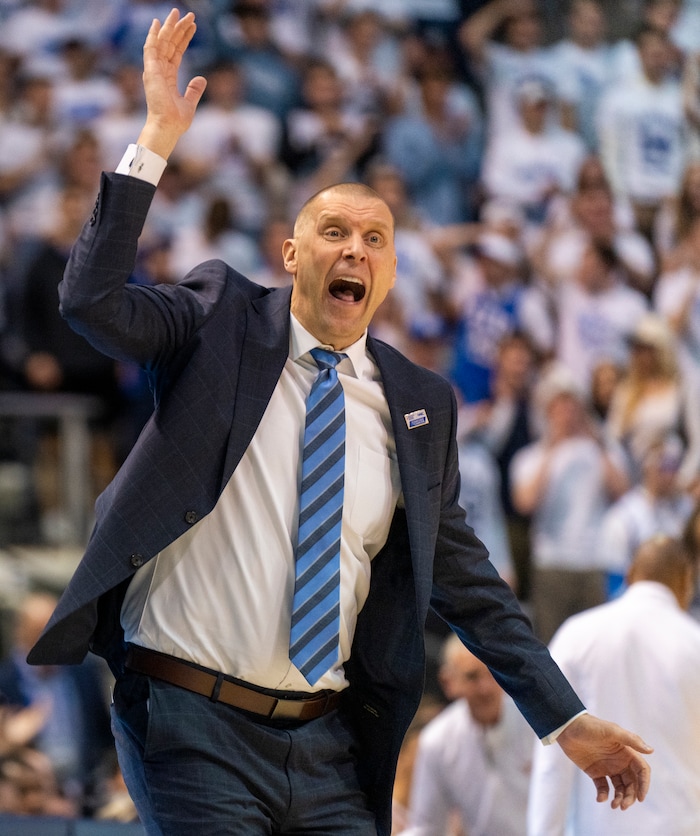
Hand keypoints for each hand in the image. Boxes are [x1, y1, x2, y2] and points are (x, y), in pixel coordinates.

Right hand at [137, 8, 206, 159]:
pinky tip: (158, 23)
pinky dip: (153, 35)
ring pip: (161, 42)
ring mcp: (154, 70)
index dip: (184, 39)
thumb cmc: (176, 121)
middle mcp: (159, 71)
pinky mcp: (151, 71)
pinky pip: (151, 48)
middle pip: (170, 44)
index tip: (193, 27)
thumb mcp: (190, 103)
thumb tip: (201, 78)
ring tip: (178, 13)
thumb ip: (194, 90)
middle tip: (189, 15)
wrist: (168, 128)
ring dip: (169, 27)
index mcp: (167, 77)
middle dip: (179, 29)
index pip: (177, 53)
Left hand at [556, 714, 652, 809]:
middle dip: (631, 796)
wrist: (567, 727)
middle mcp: (619, 761)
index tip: (640, 798)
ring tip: (614, 805)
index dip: (644, 785)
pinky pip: (603, 788)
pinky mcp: (595, 772)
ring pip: (620, 788)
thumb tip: (651, 750)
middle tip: (623, 806)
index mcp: (626, 752)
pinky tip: (600, 799)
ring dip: (620, 798)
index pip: (641, 771)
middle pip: (632, 783)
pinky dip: (603, 795)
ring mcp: (608, 767)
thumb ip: (631, 740)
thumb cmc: (590, 726)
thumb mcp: (611, 731)